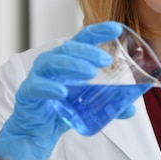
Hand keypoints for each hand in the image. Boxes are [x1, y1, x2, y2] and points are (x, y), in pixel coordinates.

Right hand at [0, 22, 134, 159]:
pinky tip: (63, 92)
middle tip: (107, 60)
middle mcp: (53, 63)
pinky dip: (49, 87)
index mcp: (69, 60)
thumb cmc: (62, 109)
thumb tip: (132, 108)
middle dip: (88, 51)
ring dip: (73, 65)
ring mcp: (39, 76)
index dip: (99, 31)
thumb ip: (110, 105)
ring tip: (91, 73)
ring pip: (52, 62)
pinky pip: (37, 86)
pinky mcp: (28, 93)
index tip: (117, 28)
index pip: (84, 39)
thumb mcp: (89, 104)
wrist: (37, 131)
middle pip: (69, 48)